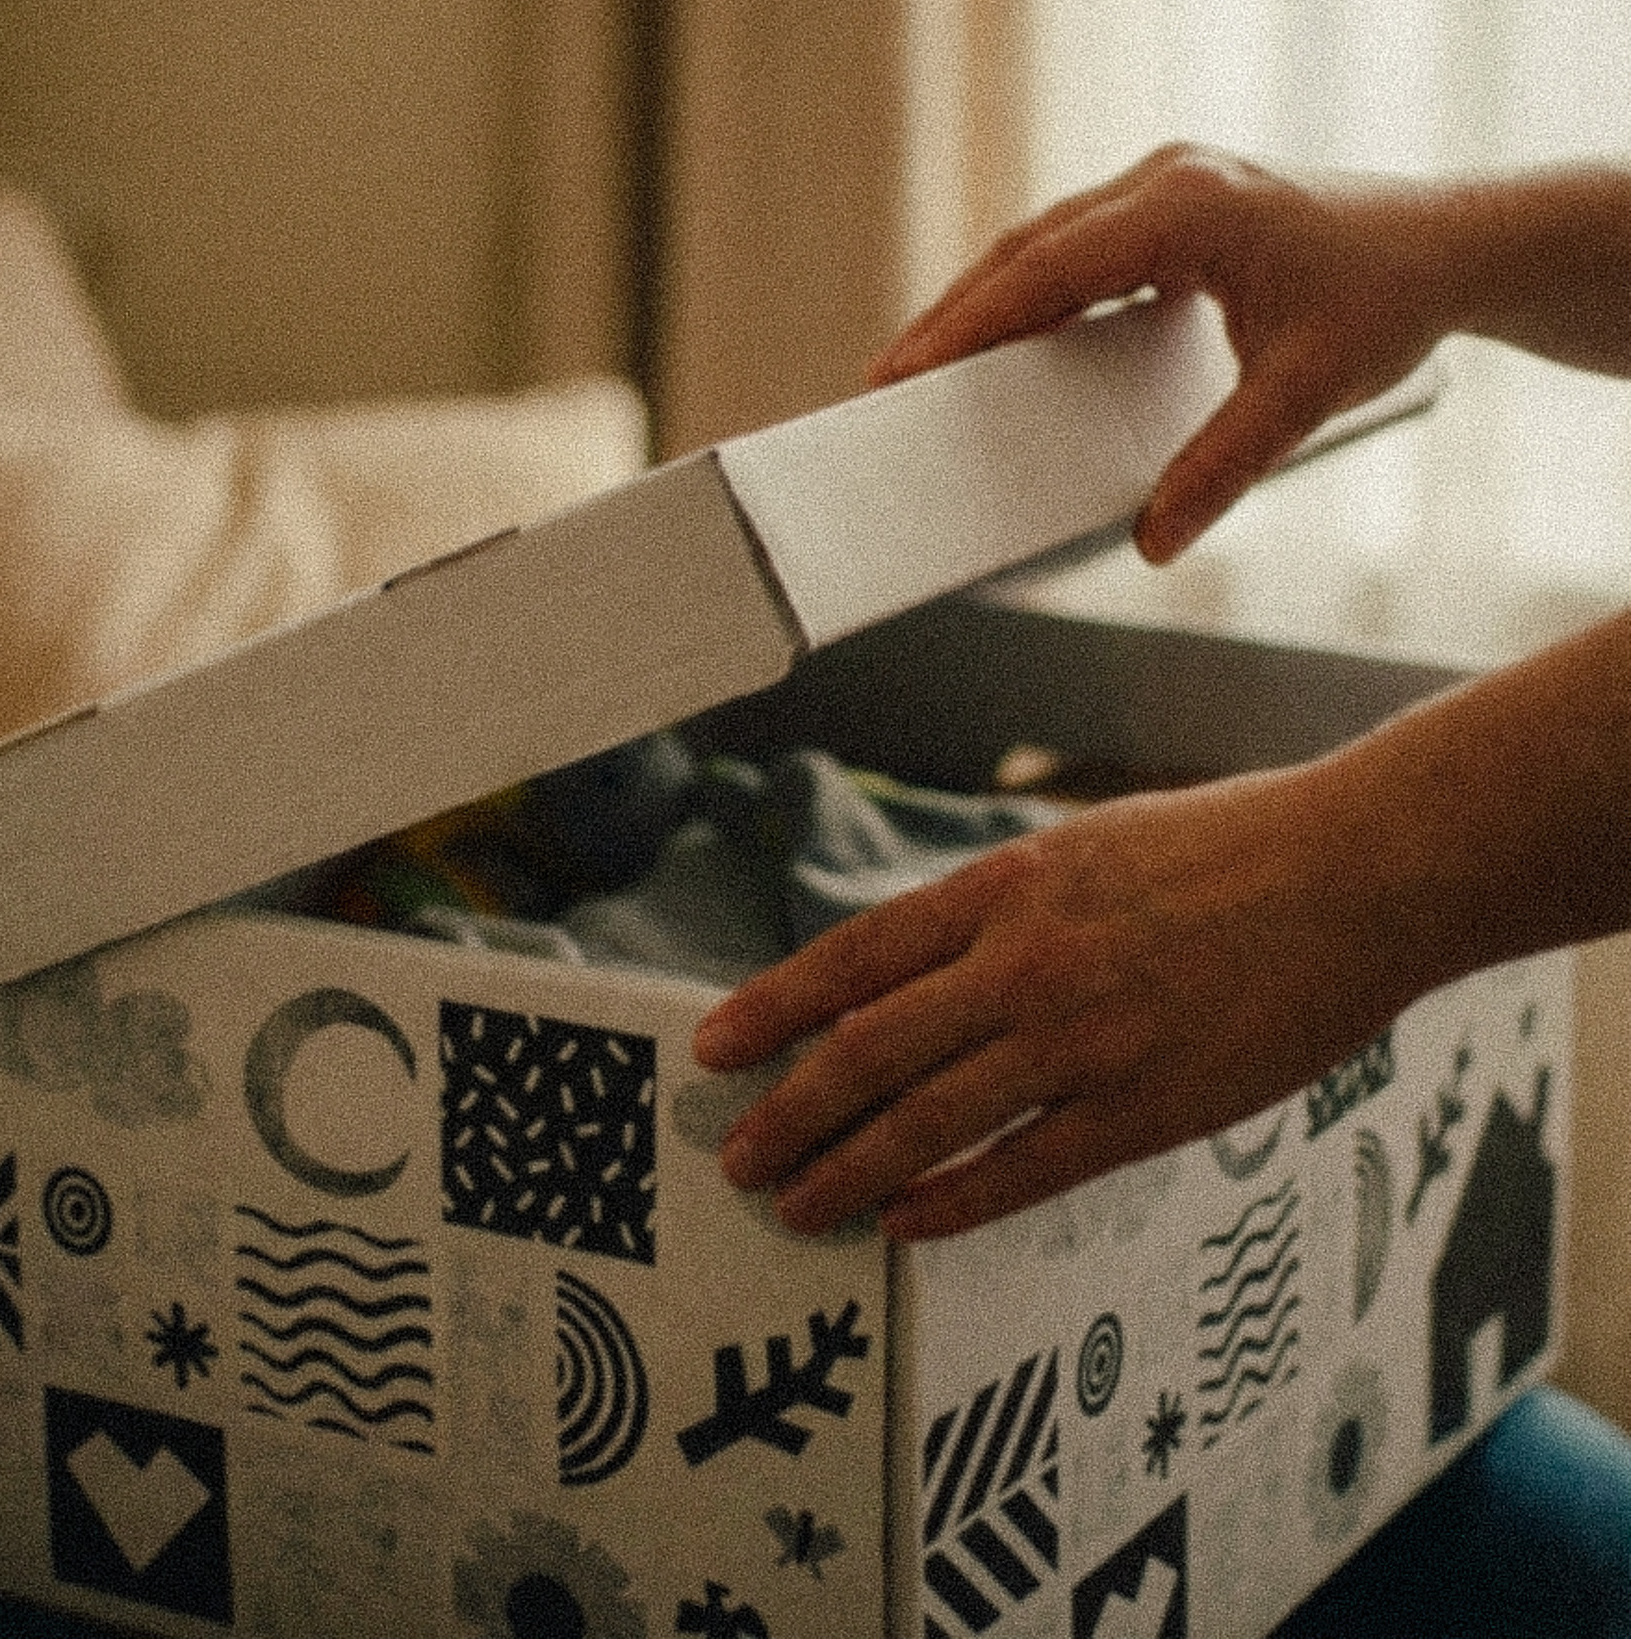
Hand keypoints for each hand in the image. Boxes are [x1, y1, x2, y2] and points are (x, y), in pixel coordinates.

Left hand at [693, 765, 1434, 1242]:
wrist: (1356, 873)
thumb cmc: (1227, 847)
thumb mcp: (1085, 846)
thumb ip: (1000, 907)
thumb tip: (919, 962)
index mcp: (1005, 888)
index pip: (853, 956)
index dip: (773, 1007)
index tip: (716, 1046)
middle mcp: (1024, 964)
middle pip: (868, 1050)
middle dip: (787, 1110)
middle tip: (736, 1155)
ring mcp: (1082, 1042)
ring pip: (927, 1123)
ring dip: (846, 1170)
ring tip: (796, 1204)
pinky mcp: (1145, 1109)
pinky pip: (1023, 1172)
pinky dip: (953, 1205)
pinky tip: (907, 1224)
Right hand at [872, 146, 1466, 560]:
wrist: (1455, 244)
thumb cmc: (1388, 305)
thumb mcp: (1308, 393)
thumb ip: (1225, 466)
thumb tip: (1152, 542)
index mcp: (1188, 206)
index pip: (1047, 266)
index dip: (968, 321)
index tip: (905, 372)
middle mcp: (1167, 179)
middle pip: (1028, 248)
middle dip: (954, 316)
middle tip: (886, 383)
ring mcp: (1168, 183)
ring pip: (1047, 242)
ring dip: (987, 302)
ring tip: (926, 368)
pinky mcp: (1175, 204)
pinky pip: (1079, 248)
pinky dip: (1034, 294)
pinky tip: (1008, 342)